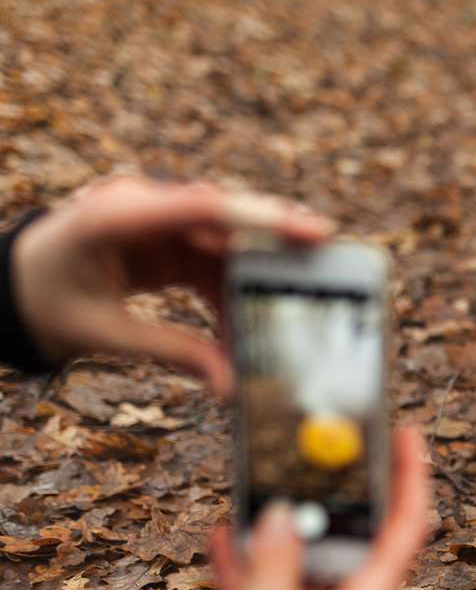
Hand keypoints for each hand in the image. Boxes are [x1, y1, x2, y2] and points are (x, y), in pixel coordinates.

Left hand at [11, 175, 330, 395]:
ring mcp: (157, 218)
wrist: (11, 286)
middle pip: (226, 216)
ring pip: (227, 241)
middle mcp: (143, 205)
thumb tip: (230, 384)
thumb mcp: (101, 334)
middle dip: (279, 239)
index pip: (202, 208)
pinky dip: (232, 292)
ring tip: (288, 312)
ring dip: (256, 279)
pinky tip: (245, 324)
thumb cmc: (45, 303)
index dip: (262, 217)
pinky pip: (214, 259)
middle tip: (330, 258)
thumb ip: (171, 351)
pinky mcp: (167, 238)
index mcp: (116, 215)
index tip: (312, 230)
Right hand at [209, 428, 431, 589]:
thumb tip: (281, 512)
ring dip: (282, 529)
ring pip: (307, 560)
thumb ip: (275, 559)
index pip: (406, 527)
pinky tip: (223, 534)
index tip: (406, 434)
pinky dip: (251, 565)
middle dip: (332, 499)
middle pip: (352, 538)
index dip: (411, 478)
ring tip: (262, 486)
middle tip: (319, 458)